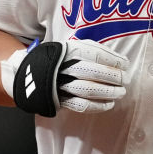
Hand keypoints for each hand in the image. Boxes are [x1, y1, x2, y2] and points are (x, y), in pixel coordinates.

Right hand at [3, 39, 129, 116]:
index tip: (125, 65)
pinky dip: (97, 106)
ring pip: (88, 89)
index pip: (95, 54)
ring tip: (121, 92)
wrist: (26, 73)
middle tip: (125, 79)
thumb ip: (93, 50)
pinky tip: (109, 104)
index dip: (113, 60)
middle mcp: (63, 66)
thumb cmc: (58, 58)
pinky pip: (80, 105)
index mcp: (67, 50)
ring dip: (108, 92)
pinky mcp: (59, 100)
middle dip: (112, 76)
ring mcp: (60, 84)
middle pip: (93, 72)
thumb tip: (120, 60)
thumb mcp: (71, 47)